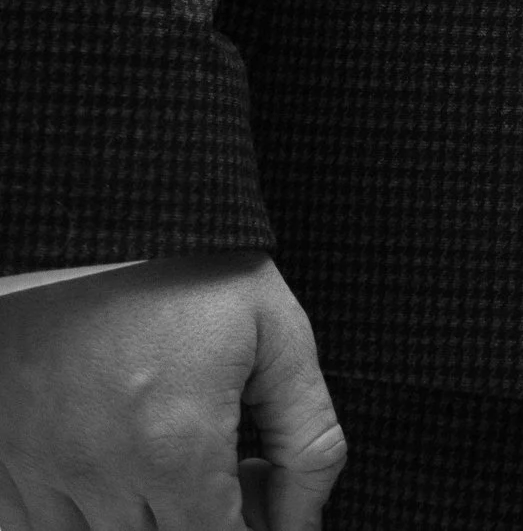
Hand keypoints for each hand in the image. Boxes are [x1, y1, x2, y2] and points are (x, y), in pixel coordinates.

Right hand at [0, 256, 343, 530]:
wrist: (100, 208)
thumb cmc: (189, 262)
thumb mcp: (277, 332)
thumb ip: (308, 437)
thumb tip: (304, 521)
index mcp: (177, 447)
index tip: (251, 503)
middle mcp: (101, 471)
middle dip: (197, 522)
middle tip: (217, 470)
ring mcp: (42, 466)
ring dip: (136, 518)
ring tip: (164, 455)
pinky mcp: (5, 452)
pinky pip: (33, 525)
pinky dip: (76, 509)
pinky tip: (111, 455)